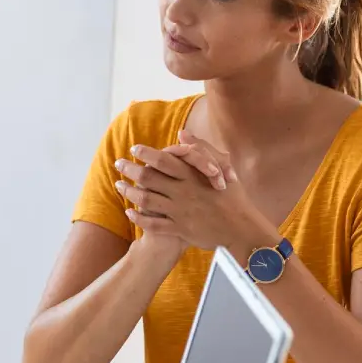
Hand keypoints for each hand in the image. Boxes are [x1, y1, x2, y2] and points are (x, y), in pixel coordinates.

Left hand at [130, 131, 234, 253]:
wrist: (242, 229)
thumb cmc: (233, 196)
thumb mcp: (222, 168)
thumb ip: (201, 149)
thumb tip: (182, 133)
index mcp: (193, 175)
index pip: (163, 160)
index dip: (145, 153)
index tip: (133, 149)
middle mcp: (183, 192)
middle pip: (148, 178)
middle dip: (129, 170)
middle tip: (118, 164)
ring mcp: (180, 212)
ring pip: (146, 200)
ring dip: (128, 192)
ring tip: (118, 185)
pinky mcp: (179, 229)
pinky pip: (152, 224)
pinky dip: (138, 217)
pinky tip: (129, 211)